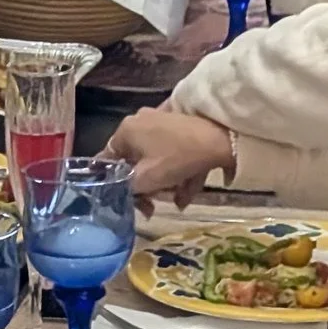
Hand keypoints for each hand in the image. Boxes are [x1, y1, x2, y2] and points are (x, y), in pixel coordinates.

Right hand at [105, 108, 235, 210]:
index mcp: (125, 130)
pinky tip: (189, 191)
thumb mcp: (145, 180)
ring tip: (179, 201)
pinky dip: (178, 172)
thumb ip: (124, 187)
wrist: (220, 139)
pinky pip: (172, 153)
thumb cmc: (176, 158)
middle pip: (134, 162)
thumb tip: (118, 191)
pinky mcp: (181, 126)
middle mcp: (140, 121)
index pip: (108, 161)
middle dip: (145, 187)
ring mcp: (162, 121)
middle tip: (152, 207)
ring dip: (165, 184)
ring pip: (156, 160)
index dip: (114, 184)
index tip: (128, 202)